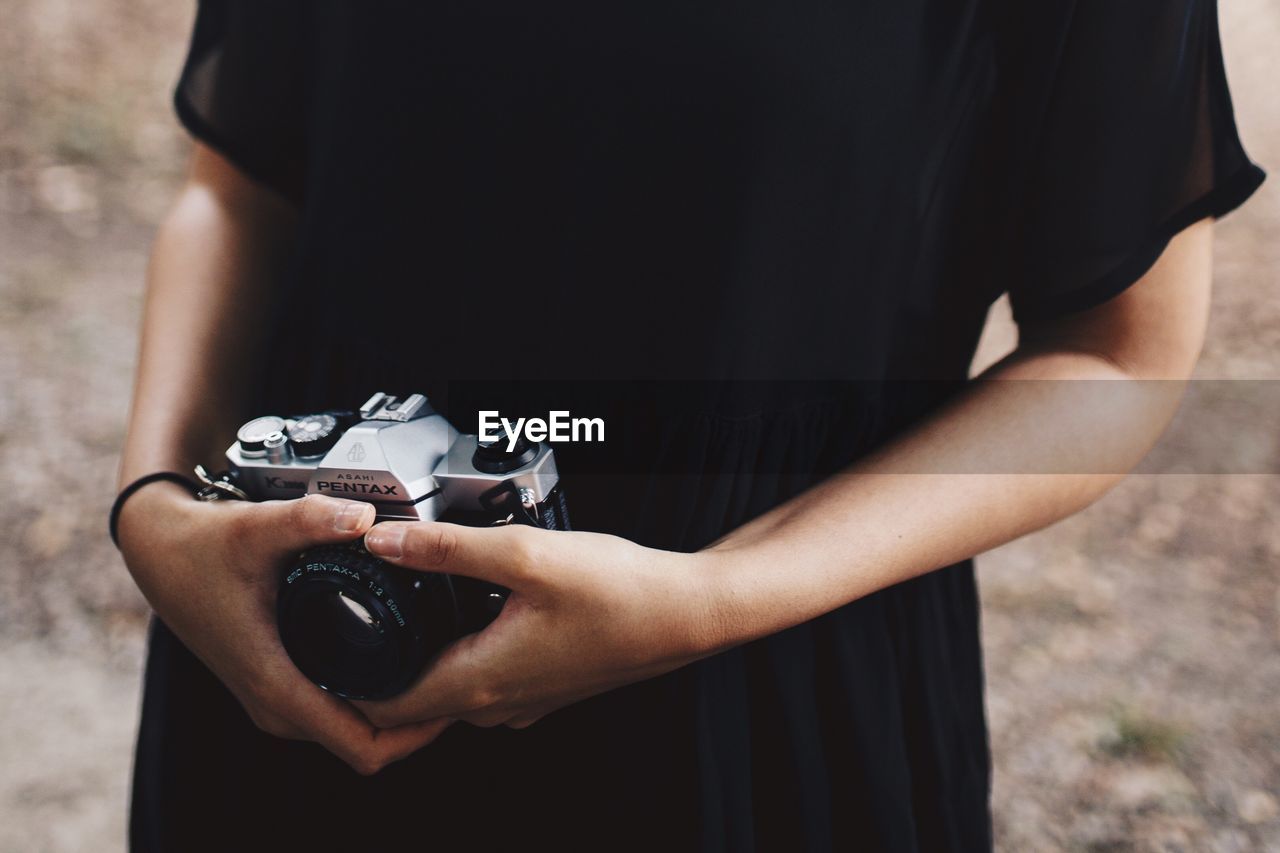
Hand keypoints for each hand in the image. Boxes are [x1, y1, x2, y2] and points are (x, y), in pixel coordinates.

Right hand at [117, 484, 448, 773]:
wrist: (160, 550)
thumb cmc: (201, 548)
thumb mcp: (256, 528)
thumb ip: (311, 520)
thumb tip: (365, 518)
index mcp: (279, 685)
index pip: (363, 746)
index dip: (417, 733)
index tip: (457, 699)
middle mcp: (278, 704)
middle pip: (366, 744)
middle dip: (419, 723)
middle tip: (462, 674)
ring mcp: (277, 698)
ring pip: (352, 730)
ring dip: (397, 713)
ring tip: (442, 667)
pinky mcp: (278, 683)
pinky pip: (337, 711)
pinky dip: (373, 700)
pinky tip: (402, 663)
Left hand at [353, 520, 722, 731]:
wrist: (686, 612)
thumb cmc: (620, 592)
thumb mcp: (524, 556)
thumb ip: (446, 549)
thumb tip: (381, 542)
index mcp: (481, 682)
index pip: (384, 709)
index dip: (344, 680)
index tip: (320, 642)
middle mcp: (498, 704)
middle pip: (410, 700)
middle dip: (376, 663)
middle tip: (354, 611)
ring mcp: (523, 699)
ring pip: (447, 687)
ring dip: (420, 655)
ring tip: (402, 604)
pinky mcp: (543, 683)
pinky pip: (482, 677)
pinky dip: (459, 650)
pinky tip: (467, 608)